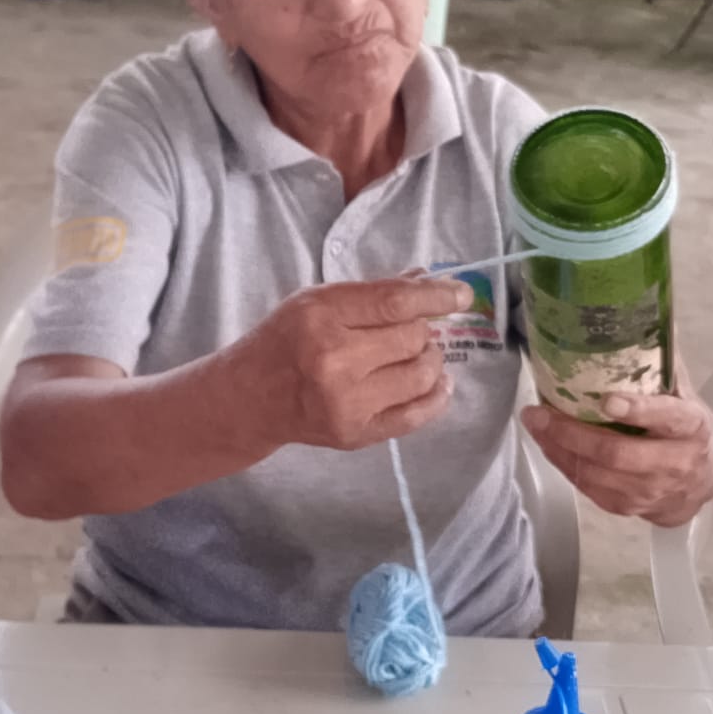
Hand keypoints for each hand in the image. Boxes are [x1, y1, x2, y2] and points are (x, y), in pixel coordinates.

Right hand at [232, 276, 471, 451]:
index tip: (462, 294)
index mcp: (321, 317)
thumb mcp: (316, 301)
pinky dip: (436, 396)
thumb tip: (426, 280)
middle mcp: (335, 361)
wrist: (250, 398)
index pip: (395, 303)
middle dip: (422, 329)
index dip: (437, 296)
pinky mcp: (356, 433)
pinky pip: (415, 415)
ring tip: (418, 354)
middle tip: (411, 329)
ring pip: (420, 375)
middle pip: (413, 338)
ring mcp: (347, 402)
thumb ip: (371, 292)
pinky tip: (437, 383)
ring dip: (430, 359)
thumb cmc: (284, 339)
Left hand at [520, 380, 712, 527]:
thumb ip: (662, 363)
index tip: (607, 400)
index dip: (638, 411)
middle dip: (572, 433)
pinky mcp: (627, 508)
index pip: (668, 418)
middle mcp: (674, 463)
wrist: (704, 484)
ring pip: (596, 473)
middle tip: (539, 412)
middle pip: (618, 453)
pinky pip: (587, 487)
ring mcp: (649, 491)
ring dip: (558, 448)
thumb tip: (644, 312)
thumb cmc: (687, 429)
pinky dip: (562, 463)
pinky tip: (547, 443)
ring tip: (534, 422)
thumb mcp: (685, 395)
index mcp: (691, 427)